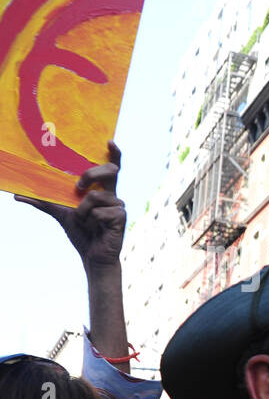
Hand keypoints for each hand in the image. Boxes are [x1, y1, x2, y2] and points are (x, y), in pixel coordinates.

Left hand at [16, 141, 123, 267]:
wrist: (92, 256)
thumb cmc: (81, 233)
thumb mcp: (60, 213)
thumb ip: (43, 201)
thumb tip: (17, 194)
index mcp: (101, 189)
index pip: (111, 168)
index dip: (113, 154)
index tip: (109, 142)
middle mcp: (112, 194)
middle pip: (110, 171)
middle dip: (91, 174)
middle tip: (77, 187)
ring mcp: (118, 205)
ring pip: (96, 195)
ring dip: (82, 209)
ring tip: (84, 221)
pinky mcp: (121, 217)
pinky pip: (99, 211)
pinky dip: (90, 219)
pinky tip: (95, 227)